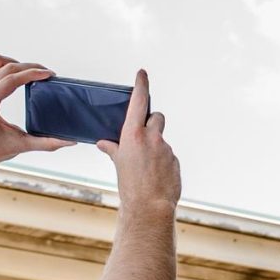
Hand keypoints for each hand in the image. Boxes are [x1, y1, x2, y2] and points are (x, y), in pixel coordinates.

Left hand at [0, 55, 71, 174]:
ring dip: (14, 63)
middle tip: (47, 73)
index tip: (49, 74)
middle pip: (6, 67)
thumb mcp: (22, 146)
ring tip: (30, 72)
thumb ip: (47, 143)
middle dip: (29, 67)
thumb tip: (70, 141)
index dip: (32, 73)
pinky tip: (16, 76)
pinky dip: (3, 65)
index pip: (11, 79)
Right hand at [102, 69, 180, 212]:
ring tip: (146, 163)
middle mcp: (152, 137)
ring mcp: (166, 148)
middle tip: (143, 134)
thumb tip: (104, 143)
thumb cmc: (130, 185)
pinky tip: (154, 173)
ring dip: (155, 144)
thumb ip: (114, 149)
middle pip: (156, 117)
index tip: (142, 73)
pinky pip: (167, 154)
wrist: (148, 206)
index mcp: (134, 134)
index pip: (139, 101)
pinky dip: (161, 160)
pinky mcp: (175, 160)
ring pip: (161, 138)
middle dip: (151, 121)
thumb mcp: (118, 163)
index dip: (141, 85)